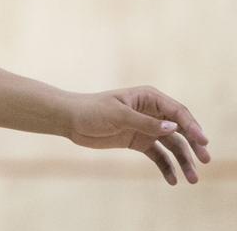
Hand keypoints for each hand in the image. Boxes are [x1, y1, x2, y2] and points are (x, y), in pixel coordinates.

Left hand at [68, 87, 209, 184]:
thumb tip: (174, 127)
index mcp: (148, 98)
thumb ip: (146, 123)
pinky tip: (173, 180)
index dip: (192, 126)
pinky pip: (158, 155)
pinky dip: (167, 167)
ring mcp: (146, 128)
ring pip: (172, 145)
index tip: (203, 142)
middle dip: (194, 145)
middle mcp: (151, 112)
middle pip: (180, 129)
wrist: (71, 120)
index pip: (177, 111)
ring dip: (184, 161)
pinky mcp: (139, 142)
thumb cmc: (92, 110)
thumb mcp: (119, 116)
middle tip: (206, 161)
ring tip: (192, 179)